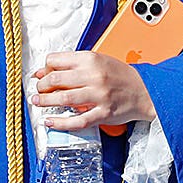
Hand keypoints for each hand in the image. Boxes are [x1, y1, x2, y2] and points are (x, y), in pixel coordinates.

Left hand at [32, 52, 156, 129]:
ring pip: (63, 99)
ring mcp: (99, 95)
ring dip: (45, 102)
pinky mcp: (103, 113)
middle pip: (56, 79)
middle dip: (42, 86)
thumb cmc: (120, 75)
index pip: (56, 60)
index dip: (45, 68)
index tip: (42, 75)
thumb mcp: (98, 61)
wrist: (145, 90)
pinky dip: (61, 123)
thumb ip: (73, 64)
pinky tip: (50, 121)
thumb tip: (43, 71)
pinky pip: (77, 120)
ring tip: (38, 102)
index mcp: (91, 59)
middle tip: (39, 91)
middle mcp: (94, 76)